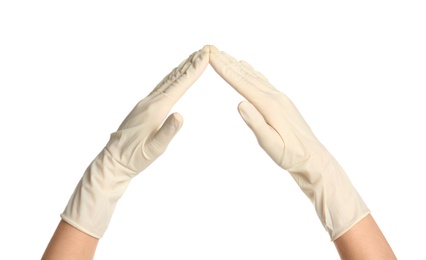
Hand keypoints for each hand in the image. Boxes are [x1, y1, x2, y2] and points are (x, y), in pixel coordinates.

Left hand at [61, 46, 208, 237]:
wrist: (113, 161)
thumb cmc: (134, 157)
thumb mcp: (154, 149)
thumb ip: (168, 132)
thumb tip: (181, 116)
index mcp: (155, 109)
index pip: (179, 86)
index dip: (193, 71)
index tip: (205, 56)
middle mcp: (150, 102)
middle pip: (174, 78)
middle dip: (190, 63)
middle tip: (204, 49)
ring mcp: (146, 103)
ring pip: (167, 80)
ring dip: (181, 68)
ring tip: (193, 57)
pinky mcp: (144, 107)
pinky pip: (162, 87)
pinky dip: (172, 77)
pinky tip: (174, 76)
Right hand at [209, 46, 368, 239]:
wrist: (313, 157)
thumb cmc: (290, 154)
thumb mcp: (271, 144)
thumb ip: (256, 123)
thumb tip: (240, 103)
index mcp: (269, 106)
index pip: (241, 83)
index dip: (224, 69)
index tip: (210, 55)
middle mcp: (275, 97)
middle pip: (246, 76)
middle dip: (227, 62)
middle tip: (211, 48)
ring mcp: (280, 98)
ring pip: (254, 77)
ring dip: (238, 66)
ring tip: (225, 55)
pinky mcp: (282, 102)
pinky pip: (263, 82)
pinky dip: (252, 73)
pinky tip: (248, 69)